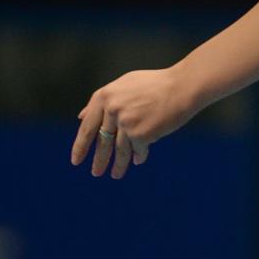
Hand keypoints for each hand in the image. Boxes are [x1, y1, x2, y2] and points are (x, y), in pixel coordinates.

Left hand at [70, 67, 195, 178]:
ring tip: (116, 174)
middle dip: (99, 159)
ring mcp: (125, 122)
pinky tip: (139, 160)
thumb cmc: (157, 84)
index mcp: (105, 95)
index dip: (80, 145)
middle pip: (102, 141)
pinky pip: (137, 150)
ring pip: (119, 149)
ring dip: (118, 164)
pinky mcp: (140, 134)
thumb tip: (81, 117)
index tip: (76, 160)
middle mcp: (112, 109)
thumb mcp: (126, 85)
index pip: (87, 126)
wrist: (183, 86)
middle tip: (96, 172)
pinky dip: (139, 155)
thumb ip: (104, 100)